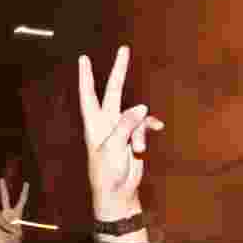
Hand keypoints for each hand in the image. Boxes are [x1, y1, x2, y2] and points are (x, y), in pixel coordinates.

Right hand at [0, 178, 29, 242]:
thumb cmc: (14, 241)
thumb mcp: (15, 230)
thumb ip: (7, 220)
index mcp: (17, 214)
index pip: (21, 201)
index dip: (24, 192)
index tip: (26, 183)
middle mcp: (8, 213)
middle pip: (5, 198)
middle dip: (3, 189)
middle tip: (1, 179)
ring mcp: (0, 217)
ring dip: (1, 220)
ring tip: (4, 229)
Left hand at [78, 46, 163, 220]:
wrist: (118, 193)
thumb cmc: (107, 172)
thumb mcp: (113, 147)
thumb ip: (126, 125)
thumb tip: (141, 107)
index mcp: (94, 125)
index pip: (88, 95)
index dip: (86, 77)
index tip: (83, 58)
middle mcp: (107, 123)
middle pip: (113, 91)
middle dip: (119, 71)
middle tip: (124, 49)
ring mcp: (121, 129)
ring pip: (136, 115)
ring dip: (140, 131)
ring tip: (137, 150)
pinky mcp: (134, 138)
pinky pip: (145, 126)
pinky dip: (150, 129)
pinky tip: (158, 130)